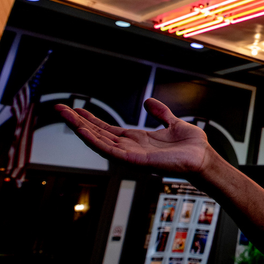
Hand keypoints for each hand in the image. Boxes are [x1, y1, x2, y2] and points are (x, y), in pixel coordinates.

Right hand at [56, 98, 212, 175]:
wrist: (203, 158)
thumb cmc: (191, 147)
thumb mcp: (173, 123)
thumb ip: (161, 113)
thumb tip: (148, 102)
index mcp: (136, 139)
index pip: (107, 129)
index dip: (91, 120)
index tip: (75, 110)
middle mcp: (130, 147)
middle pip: (98, 134)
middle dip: (78, 122)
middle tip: (60, 109)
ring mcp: (131, 155)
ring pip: (100, 142)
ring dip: (82, 130)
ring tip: (66, 117)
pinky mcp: (136, 161)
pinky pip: (111, 152)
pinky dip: (96, 142)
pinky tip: (83, 132)